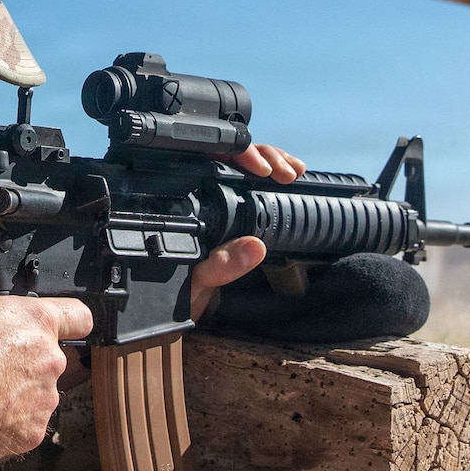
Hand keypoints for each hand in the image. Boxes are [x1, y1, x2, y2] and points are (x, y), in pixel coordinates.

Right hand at [0, 294, 92, 462]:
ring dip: (19, 395)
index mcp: (35, 320)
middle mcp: (51, 358)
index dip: (70, 323)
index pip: (80, 316)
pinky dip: (8, 423)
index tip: (58, 329)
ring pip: (39, 394)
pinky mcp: (33, 433)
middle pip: (53, 359)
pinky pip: (25, 425)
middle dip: (28, 363)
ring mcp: (45, 399)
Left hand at [189, 141, 303, 318]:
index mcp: (183, 204)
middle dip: (262, 156)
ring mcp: (217, 202)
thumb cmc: (178, 294)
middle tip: (283, 172)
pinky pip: (255, 185)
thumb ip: (219, 266)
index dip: (237, 155)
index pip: (206, 160)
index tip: (261, 169)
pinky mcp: (235, 213)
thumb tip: (254, 246)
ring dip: (272, 161)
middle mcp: (197, 197)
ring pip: (245, 166)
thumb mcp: (196, 282)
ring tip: (292, 171)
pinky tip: (292, 175)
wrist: (177, 315)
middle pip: (229, 158)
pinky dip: (276, 176)